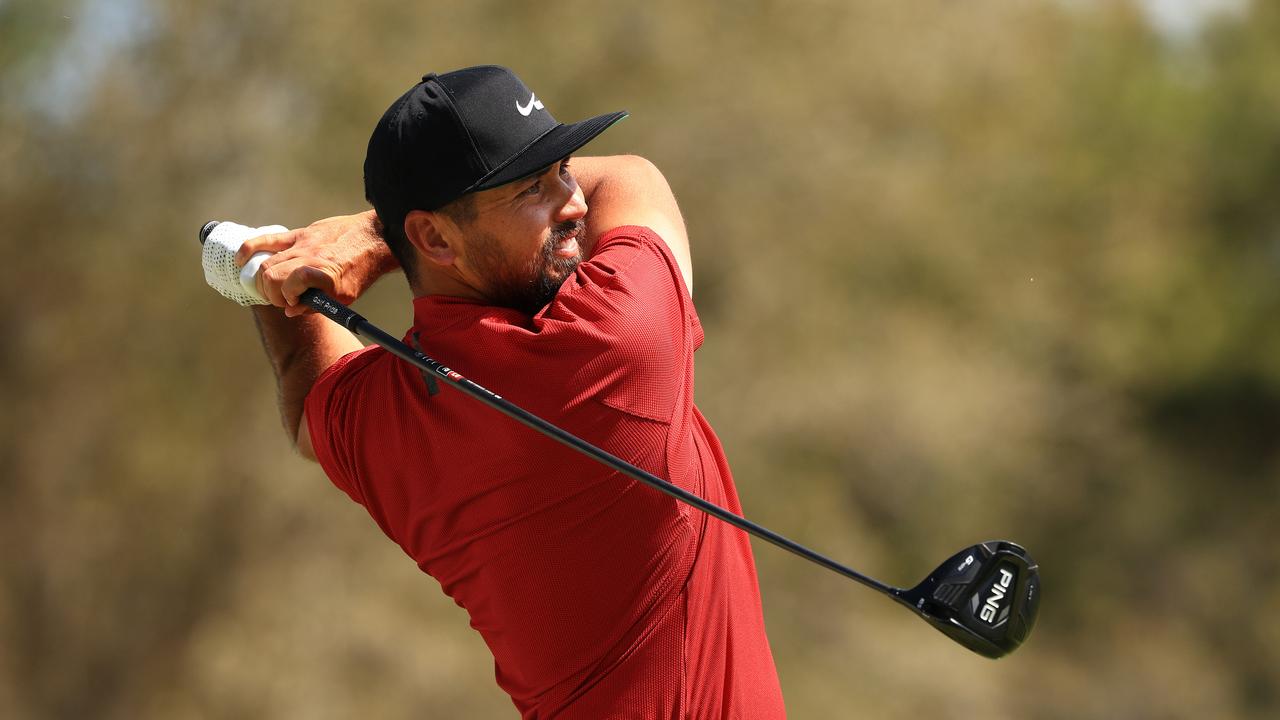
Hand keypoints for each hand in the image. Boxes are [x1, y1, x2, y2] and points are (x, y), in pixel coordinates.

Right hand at [235, 211, 398, 316]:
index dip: (286, 300)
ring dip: (264, 280)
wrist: (376, 238)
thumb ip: (316, 305)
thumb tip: (290, 311)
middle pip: (270, 276)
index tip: (293, 304)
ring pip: (267, 262)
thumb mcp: (346, 297)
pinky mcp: (300, 234)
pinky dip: (250, 249)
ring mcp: (302, 243)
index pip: (287, 288)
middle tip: (282, 299)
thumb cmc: (363, 270)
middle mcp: (310, 257)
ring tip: (274, 288)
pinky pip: (268, 240)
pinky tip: (240, 261)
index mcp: (323, 274)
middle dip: (271, 293)